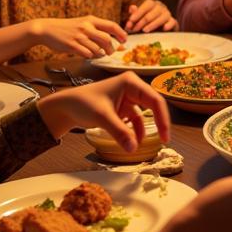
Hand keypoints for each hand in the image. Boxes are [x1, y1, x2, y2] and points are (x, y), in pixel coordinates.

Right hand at [31, 16, 127, 57]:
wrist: (47, 29)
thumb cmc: (68, 28)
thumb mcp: (84, 25)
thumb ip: (99, 32)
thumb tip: (118, 44)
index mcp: (91, 20)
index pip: (111, 25)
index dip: (121, 34)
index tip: (124, 40)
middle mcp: (86, 27)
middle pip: (107, 39)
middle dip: (112, 48)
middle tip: (111, 52)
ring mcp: (79, 36)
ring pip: (97, 49)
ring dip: (100, 54)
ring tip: (98, 53)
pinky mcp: (72, 45)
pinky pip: (87, 54)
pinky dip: (90, 56)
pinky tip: (88, 54)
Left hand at [37, 72, 169, 149]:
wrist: (65, 106)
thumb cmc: (82, 103)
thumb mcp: (102, 117)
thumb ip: (120, 132)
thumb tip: (134, 149)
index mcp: (131, 82)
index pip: (155, 100)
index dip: (163, 118)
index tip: (165, 136)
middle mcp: (132, 87)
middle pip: (153, 105)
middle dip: (158, 123)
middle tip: (164, 140)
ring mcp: (128, 97)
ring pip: (145, 114)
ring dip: (144, 129)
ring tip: (145, 144)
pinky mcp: (122, 107)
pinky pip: (135, 119)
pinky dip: (135, 131)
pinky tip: (133, 141)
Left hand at [125, 0, 177, 32]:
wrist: (157, 34)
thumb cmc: (144, 25)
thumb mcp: (137, 21)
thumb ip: (134, 16)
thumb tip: (132, 8)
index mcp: (152, 4)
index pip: (148, 4)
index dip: (139, 12)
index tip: (131, 20)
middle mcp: (161, 7)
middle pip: (155, 10)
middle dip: (144, 20)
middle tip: (135, 29)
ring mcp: (168, 14)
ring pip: (163, 16)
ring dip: (153, 23)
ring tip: (145, 30)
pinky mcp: (173, 22)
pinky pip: (172, 22)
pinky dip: (169, 25)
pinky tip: (164, 29)